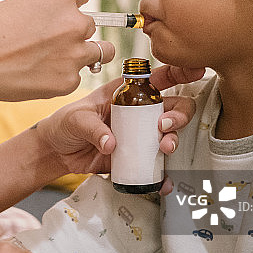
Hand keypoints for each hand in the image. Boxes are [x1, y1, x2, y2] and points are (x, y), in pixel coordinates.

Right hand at [0, 0, 114, 101]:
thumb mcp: (20, 4)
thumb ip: (48, 10)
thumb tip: (60, 19)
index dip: (72, 5)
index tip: (63, 14)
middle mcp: (75, 21)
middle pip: (91, 25)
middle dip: (74, 33)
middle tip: (50, 43)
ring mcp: (75, 53)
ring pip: (99, 52)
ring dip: (82, 54)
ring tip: (56, 60)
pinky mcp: (68, 80)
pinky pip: (76, 76)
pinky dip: (61, 77)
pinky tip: (37, 76)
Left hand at [35, 65, 203, 193]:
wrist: (57, 152)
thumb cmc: (65, 124)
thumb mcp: (76, 119)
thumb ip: (93, 129)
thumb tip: (112, 144)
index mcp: (126, 93)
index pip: (158, 78)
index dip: (180, 73)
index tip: (195, 72)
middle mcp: (138, 112)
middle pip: (173, 108)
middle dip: (179, 115)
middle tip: (165, 125)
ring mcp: (139, 135)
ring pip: (170, 135)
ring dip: (174, 140)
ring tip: (165, 148)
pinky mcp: (136, 157)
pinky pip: (156, 165)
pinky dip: (163, 174)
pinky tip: (163, 181)